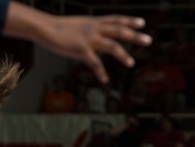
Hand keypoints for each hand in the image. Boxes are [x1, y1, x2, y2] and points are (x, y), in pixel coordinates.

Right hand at [33, 15, 151, 82]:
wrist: (45, 28)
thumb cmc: (57, 28)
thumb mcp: (77, 25)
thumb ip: (87, 29)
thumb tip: (94, 33)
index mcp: (93, 22)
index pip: (116, 19)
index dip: (129, 21)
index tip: (142, 23)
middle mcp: (94, 29)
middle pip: (119, 30)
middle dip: (135, 36)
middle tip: (149, 40)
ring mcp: (89, 39)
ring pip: (112, 46)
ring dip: (123, 55)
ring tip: (132, 63)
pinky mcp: (82, 50)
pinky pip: (95, 63)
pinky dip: (100, 72)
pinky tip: (105, 80)